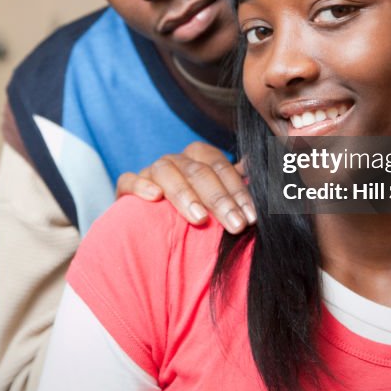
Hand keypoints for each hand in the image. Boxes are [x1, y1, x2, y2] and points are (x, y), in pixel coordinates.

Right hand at [115, 142, 256, 233]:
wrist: (158, 231)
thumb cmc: (199, 213)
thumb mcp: (223, 200)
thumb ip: (241, 184)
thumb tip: (263, 166)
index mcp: (200, 158)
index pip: (221, 167)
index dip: (238, 191)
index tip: (252, 217)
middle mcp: (176, 161)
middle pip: (198, 170)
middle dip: (219, 199)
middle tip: (235, 225)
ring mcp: (150, 172)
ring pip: (166, 171)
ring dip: (185, 194)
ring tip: (199, 218)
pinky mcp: (126, 188)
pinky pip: (128, 180)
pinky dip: (140, 185)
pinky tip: (154, 198)